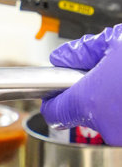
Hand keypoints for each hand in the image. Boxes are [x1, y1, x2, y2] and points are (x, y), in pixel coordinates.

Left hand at [41, 24, 121, 144]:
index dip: (51, 98)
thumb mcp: (115, 41)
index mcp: (91, 101)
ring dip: (108, 100)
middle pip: (81, 111)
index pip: (54, 111)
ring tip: (120, 77)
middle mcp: (107, 125)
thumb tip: (62, 58)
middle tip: (104, 72)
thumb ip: (81, 51)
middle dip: (88, 91)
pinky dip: (121, 106)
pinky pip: (121, 120)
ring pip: (104, 117)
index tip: (54, 90)